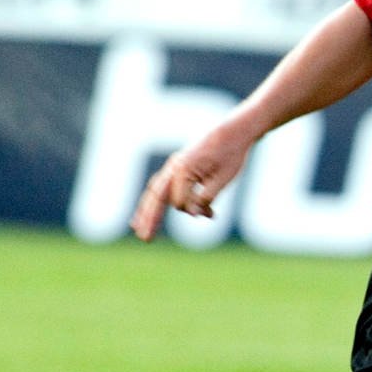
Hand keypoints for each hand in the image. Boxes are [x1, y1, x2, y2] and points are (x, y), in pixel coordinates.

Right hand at [130, 124, 254, 240]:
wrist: (232, 132)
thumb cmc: (230, 155)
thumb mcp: (224, 179)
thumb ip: (206, 198)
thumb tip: (191, 214)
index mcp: (184, 169)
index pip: (180, 200)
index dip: (192, 210)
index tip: (209, 215)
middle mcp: (173, 168)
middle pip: (156, 197)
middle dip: (150, 219)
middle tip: (145, 239)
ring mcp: (173, 167)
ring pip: (155, 193)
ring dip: (147, 213)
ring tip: (140, 231)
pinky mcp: (177, 169)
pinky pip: (161, 188)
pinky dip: (154, 203)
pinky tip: (149, 216)